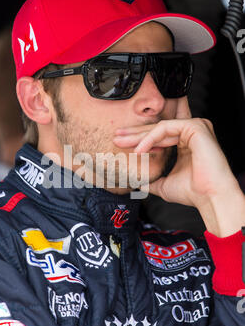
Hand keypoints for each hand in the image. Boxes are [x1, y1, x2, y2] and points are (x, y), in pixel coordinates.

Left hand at [113, 97, 244, 236]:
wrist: (209, 198)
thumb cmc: (192, 193)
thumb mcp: (165, 185)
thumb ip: (152, 181)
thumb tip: (138, 184)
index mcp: (187, 143)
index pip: (159, 136)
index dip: (139, 139)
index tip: (120, 143)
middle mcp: (193, 132)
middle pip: (158, 130)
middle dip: (134, 134)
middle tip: (116, 138)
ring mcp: (196, 127)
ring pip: (160, 128)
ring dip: (139, 136)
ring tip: (122, 143)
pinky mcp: (196, 127)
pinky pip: (167, 129)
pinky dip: (151, 138)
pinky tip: (139, 149)